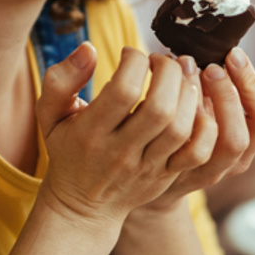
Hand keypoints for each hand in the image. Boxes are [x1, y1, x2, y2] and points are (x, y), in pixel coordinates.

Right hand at [36, 42, 254, 223]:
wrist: (82, 205)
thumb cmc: (68, 148)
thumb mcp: (51, 114)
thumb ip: (61, 79)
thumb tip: (89, 49)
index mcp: (91, 133)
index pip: (123, 91)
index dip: (133, 61)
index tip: (130, 54)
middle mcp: (121, 152)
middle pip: (160, 108)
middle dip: (168, 72)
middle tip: (161, 61)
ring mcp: (148, 167)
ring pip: (181, 128)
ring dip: (187, 93)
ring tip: (178, 79)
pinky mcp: (167, 176)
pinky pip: (198, 153)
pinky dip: (204, 125)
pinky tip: (193, 106)